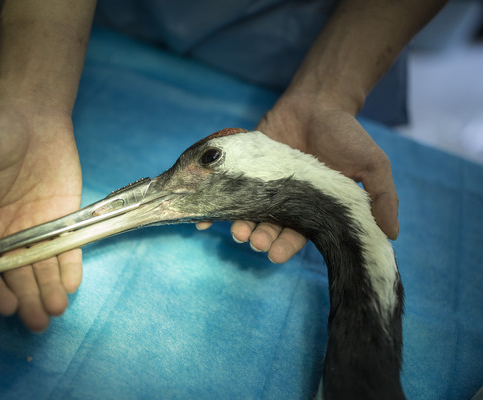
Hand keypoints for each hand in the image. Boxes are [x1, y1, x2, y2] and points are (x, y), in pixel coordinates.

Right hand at [0, 102, 82, 330]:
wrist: (30, 115)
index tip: (5, 307)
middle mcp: (8, 236)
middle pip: (16, 277)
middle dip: (26, 301)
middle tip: (37, 321)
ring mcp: (38, 229)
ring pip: (43, 268)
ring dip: (50, 291)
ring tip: (56, 310)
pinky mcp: (64, 218)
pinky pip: (68, 248)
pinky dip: (70, 267)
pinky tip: (72, 285)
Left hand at [200, 93, 398, 263]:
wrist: (319, 101)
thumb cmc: (346, 135)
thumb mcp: (373, 165)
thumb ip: (382, 198)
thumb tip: (392, 235)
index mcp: (312, 208)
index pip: (298, 235)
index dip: (287, 246)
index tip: (276, 255)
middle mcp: (285, 201)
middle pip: (269, 227)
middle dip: (261, 237)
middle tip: (254, 240)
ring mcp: (262, 185)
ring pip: (247, 212)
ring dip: (239, 225)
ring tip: (237, 230)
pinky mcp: (244, 168)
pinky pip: (227, 189)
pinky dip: (214, 204)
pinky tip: (204, 218)